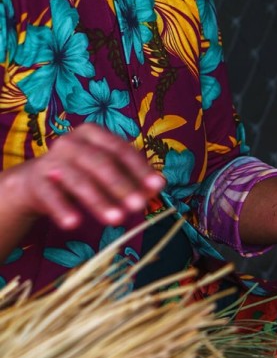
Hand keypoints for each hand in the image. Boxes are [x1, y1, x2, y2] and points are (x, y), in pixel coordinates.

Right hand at [0, 123, 163, 229]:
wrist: (38, 182)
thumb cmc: (83, 173)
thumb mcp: (109, 172)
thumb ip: (133, 178)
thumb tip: (158, 186)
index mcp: (94, 134)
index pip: (121, 150)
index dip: (140, 169)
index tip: (157, 186)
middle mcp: (72, 142)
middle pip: (101, 163)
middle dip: (122, 186)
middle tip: (139, 206)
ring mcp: (52, 159)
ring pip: (78, 180)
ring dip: (99, 201)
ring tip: (116, 219)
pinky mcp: (36, 180)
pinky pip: (51, 195)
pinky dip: (62, 209)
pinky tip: (74, 223)